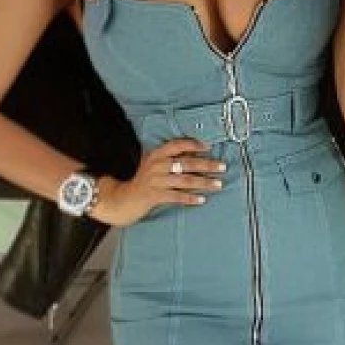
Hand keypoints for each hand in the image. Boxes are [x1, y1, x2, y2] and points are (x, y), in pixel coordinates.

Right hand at [90, 138, 225, 226]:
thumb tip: (193, 157)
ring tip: (218, 184)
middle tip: (222, 166)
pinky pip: (176, 196)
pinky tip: (201, 200)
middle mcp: (156, 165)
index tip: (208, 148)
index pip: (177, 144)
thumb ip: (168, 160)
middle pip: (186, 162)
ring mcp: (155, 181)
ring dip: (204, 182)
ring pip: (185, 180)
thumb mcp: (152, 165)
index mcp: (156, 155)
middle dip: (206, 165)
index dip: (193, 145)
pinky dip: (190, 198)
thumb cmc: (142, 182)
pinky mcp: (154, 195)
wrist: (122, 199)